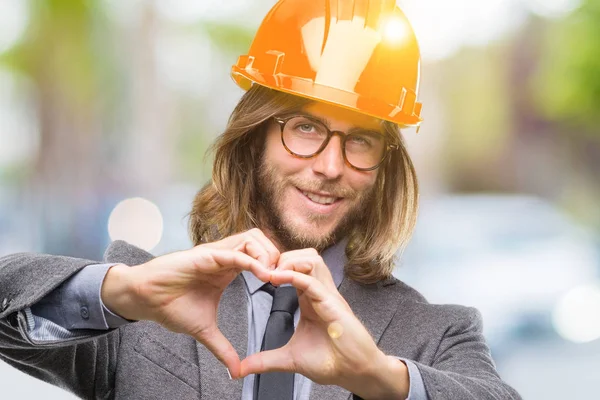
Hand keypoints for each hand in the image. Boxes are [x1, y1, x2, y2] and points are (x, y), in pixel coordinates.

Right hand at [101, 228, 278, 377]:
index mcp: (228, 268)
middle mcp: (225, 256)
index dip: (277, 267)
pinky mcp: (205, 255)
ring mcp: (216, 253)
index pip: (261, 256)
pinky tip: (263, 276)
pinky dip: (252, 261)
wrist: (144, 300)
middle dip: (278, 256)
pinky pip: (235, 252)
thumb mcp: (204, 331)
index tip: (287, 287)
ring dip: (268, 255)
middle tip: (285, 279)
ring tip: (274, 278)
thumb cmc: (170, 307)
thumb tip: (235, 371)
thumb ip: (222, 348)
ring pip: (252, 238)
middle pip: (262, 240)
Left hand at [239, 249, 408, 398]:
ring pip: (312, 259)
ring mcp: (328, 296)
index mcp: (310, 299)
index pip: (296, 268)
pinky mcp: (332, 305)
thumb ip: (266, 360)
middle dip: (282, 257)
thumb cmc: (331, 362)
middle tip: (263, 271)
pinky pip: (313, 281)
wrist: (356, 373)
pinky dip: (294, 276)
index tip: (257, 275)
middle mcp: (320, 292)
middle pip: (305, 255)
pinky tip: (277, 279)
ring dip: (290, 261)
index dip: (277, 266)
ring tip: (271, 274)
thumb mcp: (290, 359)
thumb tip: (241, 369)